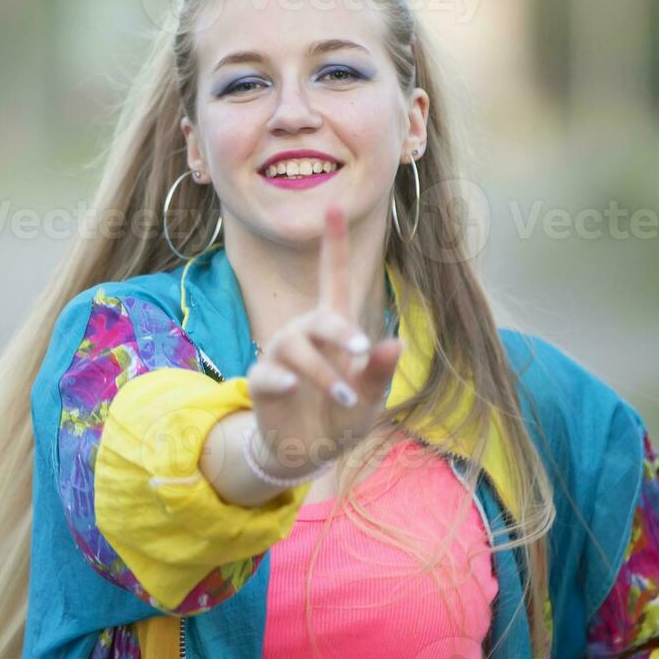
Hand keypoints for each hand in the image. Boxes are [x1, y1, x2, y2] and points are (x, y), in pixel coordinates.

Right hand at [244, 203, 402, 478]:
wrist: (307, 452)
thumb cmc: (342, 416)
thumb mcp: (368, 399)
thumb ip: (378, 373)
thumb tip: (395, 343)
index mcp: (334, 328)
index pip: (332, 277)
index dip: (333, 243)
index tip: (333, 206)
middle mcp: (305, 334)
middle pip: (320, 318)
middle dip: (340, 332)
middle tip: (360, 348)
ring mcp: (281, 356)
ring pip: (297, 348)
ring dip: (322, 372)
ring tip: (344, 398)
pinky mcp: (262, 382)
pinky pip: (269, 374)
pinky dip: (283, 381)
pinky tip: (295, 390)